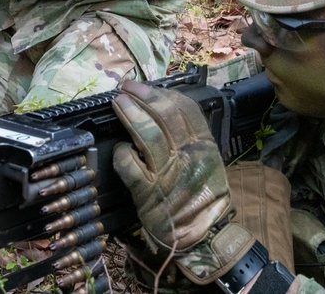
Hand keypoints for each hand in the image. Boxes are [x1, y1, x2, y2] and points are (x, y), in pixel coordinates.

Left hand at [112, 80, 251, 283]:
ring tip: (118, 102)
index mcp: (204, 147)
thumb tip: (162, 109)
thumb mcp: (206, 163)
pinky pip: (130, 166)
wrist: (203, 237)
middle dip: (143, 97)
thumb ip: (189, 138)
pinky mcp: (148, 193)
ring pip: (148, 135)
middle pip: (165, 116)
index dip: (162, 94)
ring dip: (130, 115)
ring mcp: (168, 174)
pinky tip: (118, 148)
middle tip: (125, 88)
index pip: (185, 109)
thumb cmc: (200, 197)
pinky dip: (121, 153)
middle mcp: (188, 156)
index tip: (144, 86)